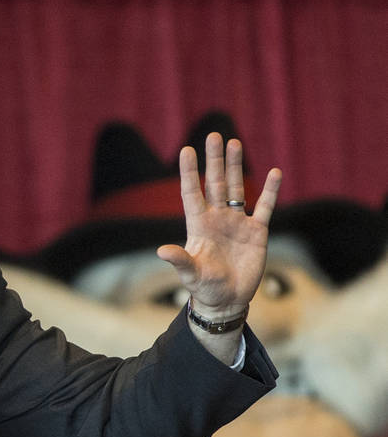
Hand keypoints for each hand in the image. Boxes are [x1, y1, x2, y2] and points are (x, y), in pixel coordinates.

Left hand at [157, 132, 280, 318]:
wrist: (227, 300)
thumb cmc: (204, 287)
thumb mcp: (190, 274)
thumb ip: (179, 260)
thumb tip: (161, 251)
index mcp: (198, 226)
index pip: (192, 192)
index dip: (189, 172)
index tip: (186, 149)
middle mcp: (217, 219)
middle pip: (216, 183)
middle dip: (215, 160)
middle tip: (214, 135)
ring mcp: (237, 223)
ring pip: (237, 188)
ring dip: (236, 167)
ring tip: (234, 143)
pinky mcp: (257, 232)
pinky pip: (264, 207)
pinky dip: (270, 192)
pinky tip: (275, 173)